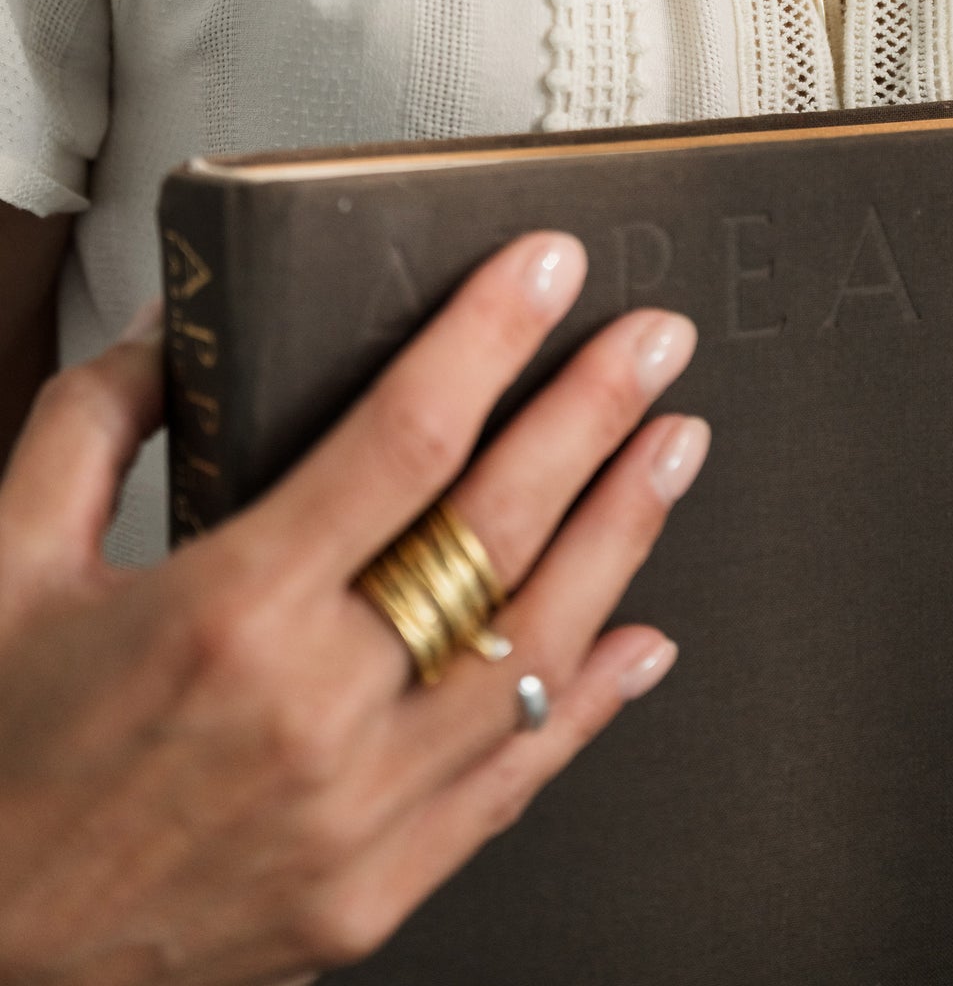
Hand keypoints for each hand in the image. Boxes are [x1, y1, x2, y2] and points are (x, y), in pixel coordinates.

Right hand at [0, 231, 706, 984]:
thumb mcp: (4, 561)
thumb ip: (93, 422)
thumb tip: (166, 329)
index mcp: (222, 613)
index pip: (404, 440)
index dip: (491, 340)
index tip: (547, 273)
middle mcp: (308, 715)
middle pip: (497, 530)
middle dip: (593, 414)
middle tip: (654, 342)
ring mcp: (355, 816)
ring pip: (533, 650)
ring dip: (622, 535)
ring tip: (672, 449)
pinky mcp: (372, 892)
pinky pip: (513, 785)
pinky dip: (591, 702)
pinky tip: (644, 633)